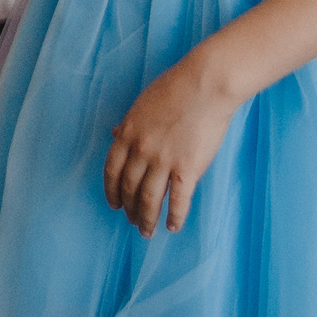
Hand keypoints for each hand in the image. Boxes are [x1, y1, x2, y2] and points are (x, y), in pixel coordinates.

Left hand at [103, 54, 238, 235]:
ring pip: (149, 200)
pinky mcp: (187, 169)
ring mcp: (163, 161)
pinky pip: (178, 200)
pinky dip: (175, 217)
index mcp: (128, 133)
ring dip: (146, 219)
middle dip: (129, 209)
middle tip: (132, 221)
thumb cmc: (175, 87)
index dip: (111, 191)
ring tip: (147, 231)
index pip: (112, 171)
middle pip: (129, 188)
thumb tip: (115, 134)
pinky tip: (173, 227)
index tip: (114, 204)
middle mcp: (141, 150)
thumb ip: (129, 123)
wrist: (205, 85)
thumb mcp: (142, 103)